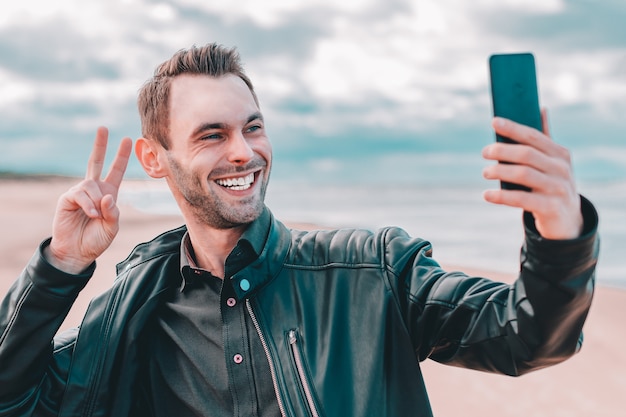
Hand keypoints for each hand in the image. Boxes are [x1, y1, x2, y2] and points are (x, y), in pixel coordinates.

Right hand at [46, 127, 132, 273]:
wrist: (77, 252)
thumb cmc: (96, 240)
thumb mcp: (112, 227)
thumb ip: (113, 212)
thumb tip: (107, 196)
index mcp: (109, 194)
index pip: (116, 171)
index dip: (121, 157)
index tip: (128, 140)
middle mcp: (94, 190)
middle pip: (96, 162)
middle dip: (100, 145)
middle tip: (103, 128)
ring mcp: (80, 192)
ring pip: (91, 185)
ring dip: (96, 201)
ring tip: (95, 216)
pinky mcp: (67, 198)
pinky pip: (80, 194)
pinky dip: (88, 204)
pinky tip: (90, 214)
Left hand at [482, 109, 582, 239]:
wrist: (567, 221)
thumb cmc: (552, 185)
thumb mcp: (553, 163)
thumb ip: (545, 139)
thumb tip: (540, 108)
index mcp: (560, 154)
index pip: (534, 136)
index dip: (513, 128)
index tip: (494, 122)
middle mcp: (561, 169)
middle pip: (527, 154)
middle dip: (502, 150)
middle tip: (484, 152)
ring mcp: (558, 188)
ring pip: (523, 174)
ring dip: (500, 171)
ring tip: (485, 172)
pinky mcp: (551, 208)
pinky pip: (521, 199)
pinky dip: (501, 196)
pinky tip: (487, 194)